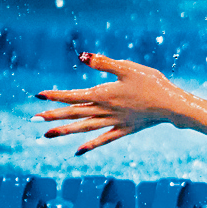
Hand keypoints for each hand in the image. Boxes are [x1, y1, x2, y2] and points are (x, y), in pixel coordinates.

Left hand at [34, 52, 185, 154]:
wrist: (172, 105)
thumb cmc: (152, 83)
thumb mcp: (128, 68)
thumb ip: (104, 63)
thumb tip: (81, 56)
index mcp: (104, 94)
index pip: (74, 95)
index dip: (56, 95)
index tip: (39, 95)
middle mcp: (106, 110)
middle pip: (75, 113)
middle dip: (53, 115)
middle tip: (34, 119)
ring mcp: (115, 122)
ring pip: (85, 127)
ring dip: (65, 131)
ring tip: (47, 136)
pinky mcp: (125, 129)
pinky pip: (104, 139)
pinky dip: (90, 145)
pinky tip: (78, 151)